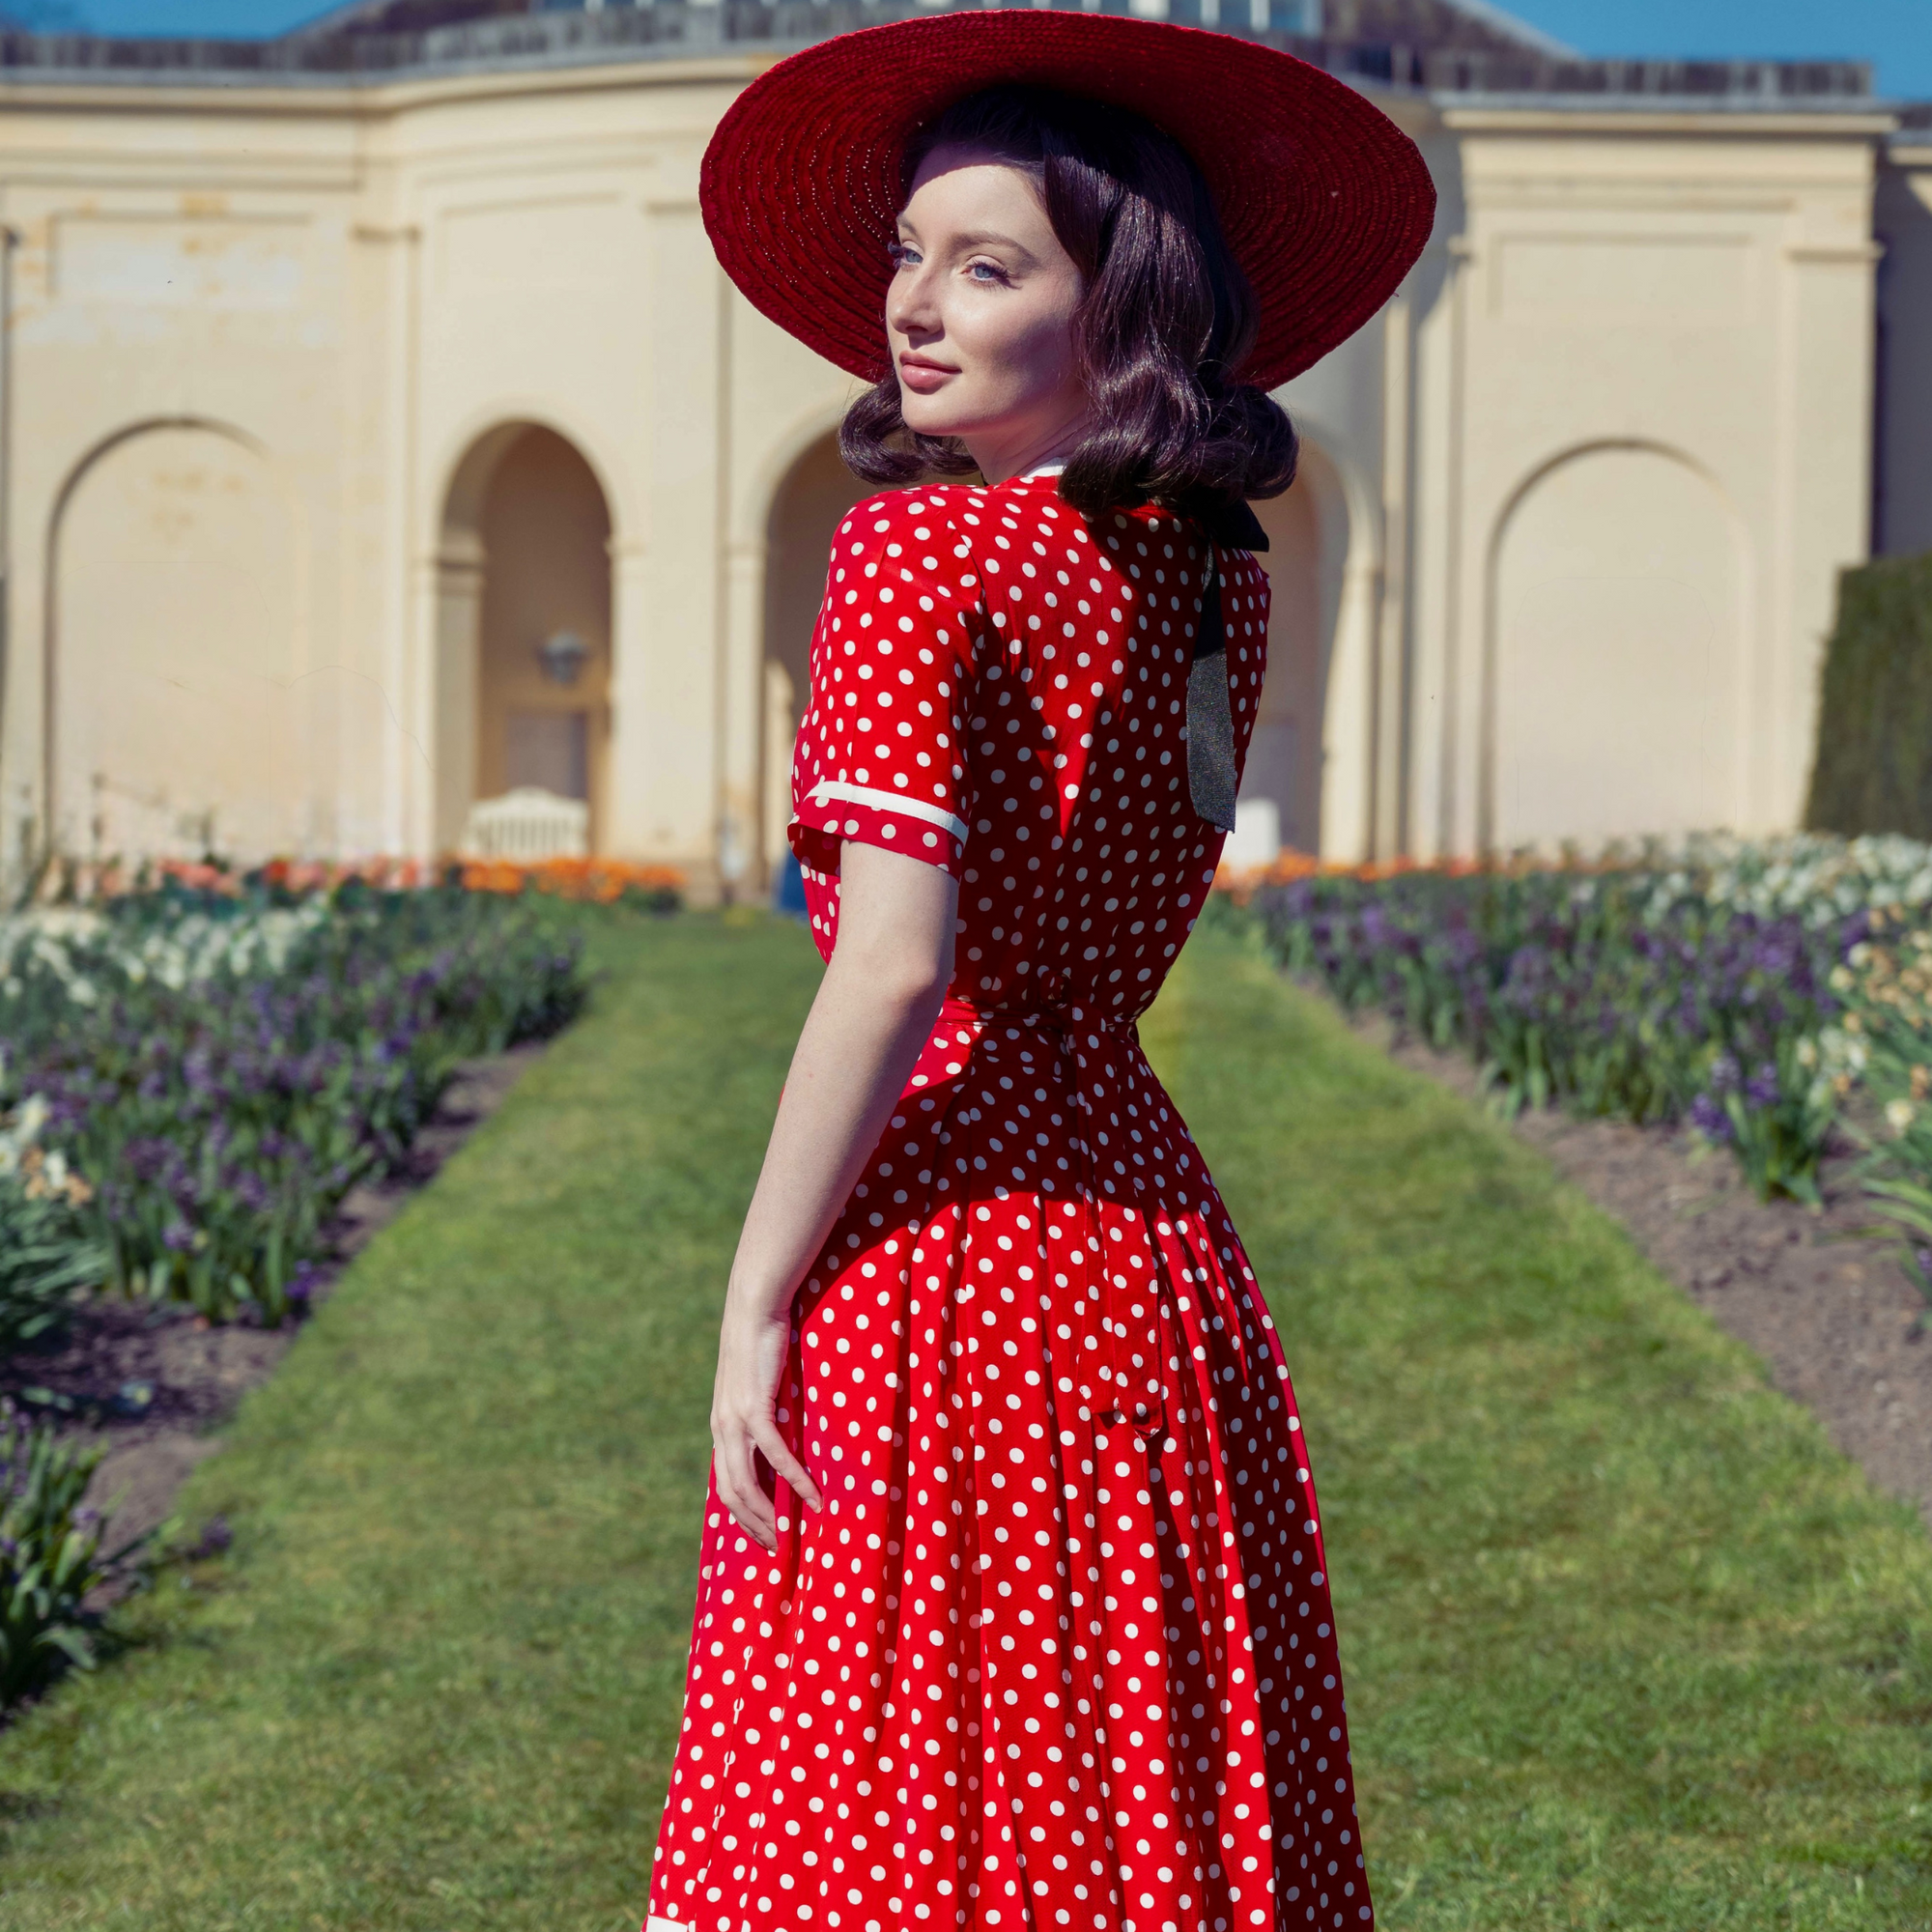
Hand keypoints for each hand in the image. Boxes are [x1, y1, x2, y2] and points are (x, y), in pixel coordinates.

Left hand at [710, 1292, 823, 1551]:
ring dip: (769, 1513)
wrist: (753, 1309)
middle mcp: (723, 1429)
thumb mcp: (757, 1387)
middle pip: (731, 1493)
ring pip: (747, 1482)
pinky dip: (795, 1480)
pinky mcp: (755, 1408)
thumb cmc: (761, 1344)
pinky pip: (776, 1455)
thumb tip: (782, 1436)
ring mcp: (736, 1420)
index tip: (763, 1535)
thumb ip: (762, 1413)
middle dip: (753, 1525)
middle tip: (777, 1547)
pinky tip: (813, 1496)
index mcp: (721, 1427)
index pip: (725, 1485)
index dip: (742, 1516)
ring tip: (790, 1534)